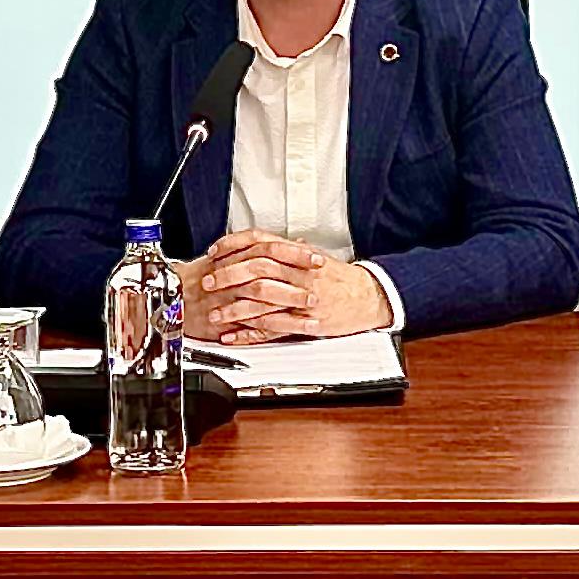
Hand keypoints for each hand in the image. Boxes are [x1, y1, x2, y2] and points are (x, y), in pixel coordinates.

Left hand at [182, 229, 392, 343]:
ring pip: (263, 300)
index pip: (260, 242)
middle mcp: (300, 273)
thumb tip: (257, 244)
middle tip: (208, 282)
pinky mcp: (308, 322)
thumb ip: (285, 251)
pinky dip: (251, 333)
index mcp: (299, 254)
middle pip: (258, 269)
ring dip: (235, 308)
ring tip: (216, 314)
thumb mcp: (313, 256)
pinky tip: (235, 336)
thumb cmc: (339, 278)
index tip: (214, 253)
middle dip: (228, 276)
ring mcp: (304, 298)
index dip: (234, 246)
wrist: (370, 296)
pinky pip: (275, 328)